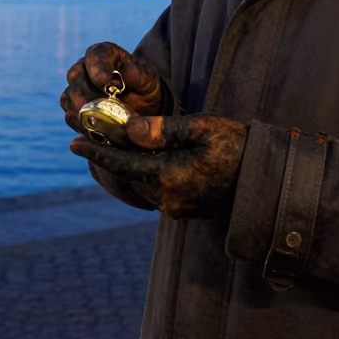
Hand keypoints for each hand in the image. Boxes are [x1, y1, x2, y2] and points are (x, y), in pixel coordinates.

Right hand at [59, 41, 164, 134]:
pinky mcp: (72, 107)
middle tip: (103, 109)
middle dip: (88, 95)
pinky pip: (70, 116)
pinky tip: (95, 130)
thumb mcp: (147, 79)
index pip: (95, 55)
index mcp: (104, 53)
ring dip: (83, 112)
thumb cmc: (143, 86)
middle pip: (75, 77)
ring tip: (100, 122)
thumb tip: (127, 69)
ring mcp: (75, 87)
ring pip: (69, 98)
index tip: (105, 82)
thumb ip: (138, 74)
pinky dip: (81, 125)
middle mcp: (84, 67)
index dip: (97, 68)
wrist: (140, 106)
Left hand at [71, 114, 247, 219]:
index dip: (96, 152)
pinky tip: (147, 157)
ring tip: (115, 142)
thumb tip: (129, 128)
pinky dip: (147, 173)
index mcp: (171, 176)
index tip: (72, 143)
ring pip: (142, 182)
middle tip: (89, 134)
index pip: (123, 163)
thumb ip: (163, 130)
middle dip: (110, 154)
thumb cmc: (237, 145)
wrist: (265, 178)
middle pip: (129, 174)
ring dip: (129, 164)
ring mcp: (177, 208)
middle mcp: (169, 198)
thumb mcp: (201, 128)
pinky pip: (157, 189)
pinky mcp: (185, 210)